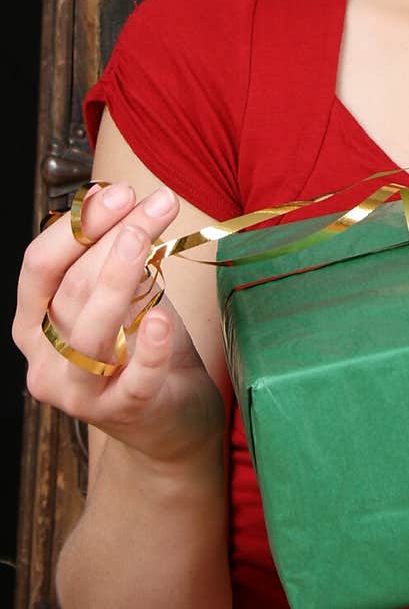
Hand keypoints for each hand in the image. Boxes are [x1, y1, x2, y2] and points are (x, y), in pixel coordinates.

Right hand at [13, 182, 224, 464]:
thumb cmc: (142, 346)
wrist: (174, 417)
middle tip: (158, 202)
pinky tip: (160, 320)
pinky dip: (147, 349)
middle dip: (115, 237)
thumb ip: (112, 254)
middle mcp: (45, 360)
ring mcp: (79, 393)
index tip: (120, 191)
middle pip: (72, 289)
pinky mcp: (122, 413)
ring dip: (118, 278)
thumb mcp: (126, 293)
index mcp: (35, 323)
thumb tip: (110, 193)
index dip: (76, 226)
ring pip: (91, 331)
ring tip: (146, 239)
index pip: (40, 267)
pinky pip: (132, 380)